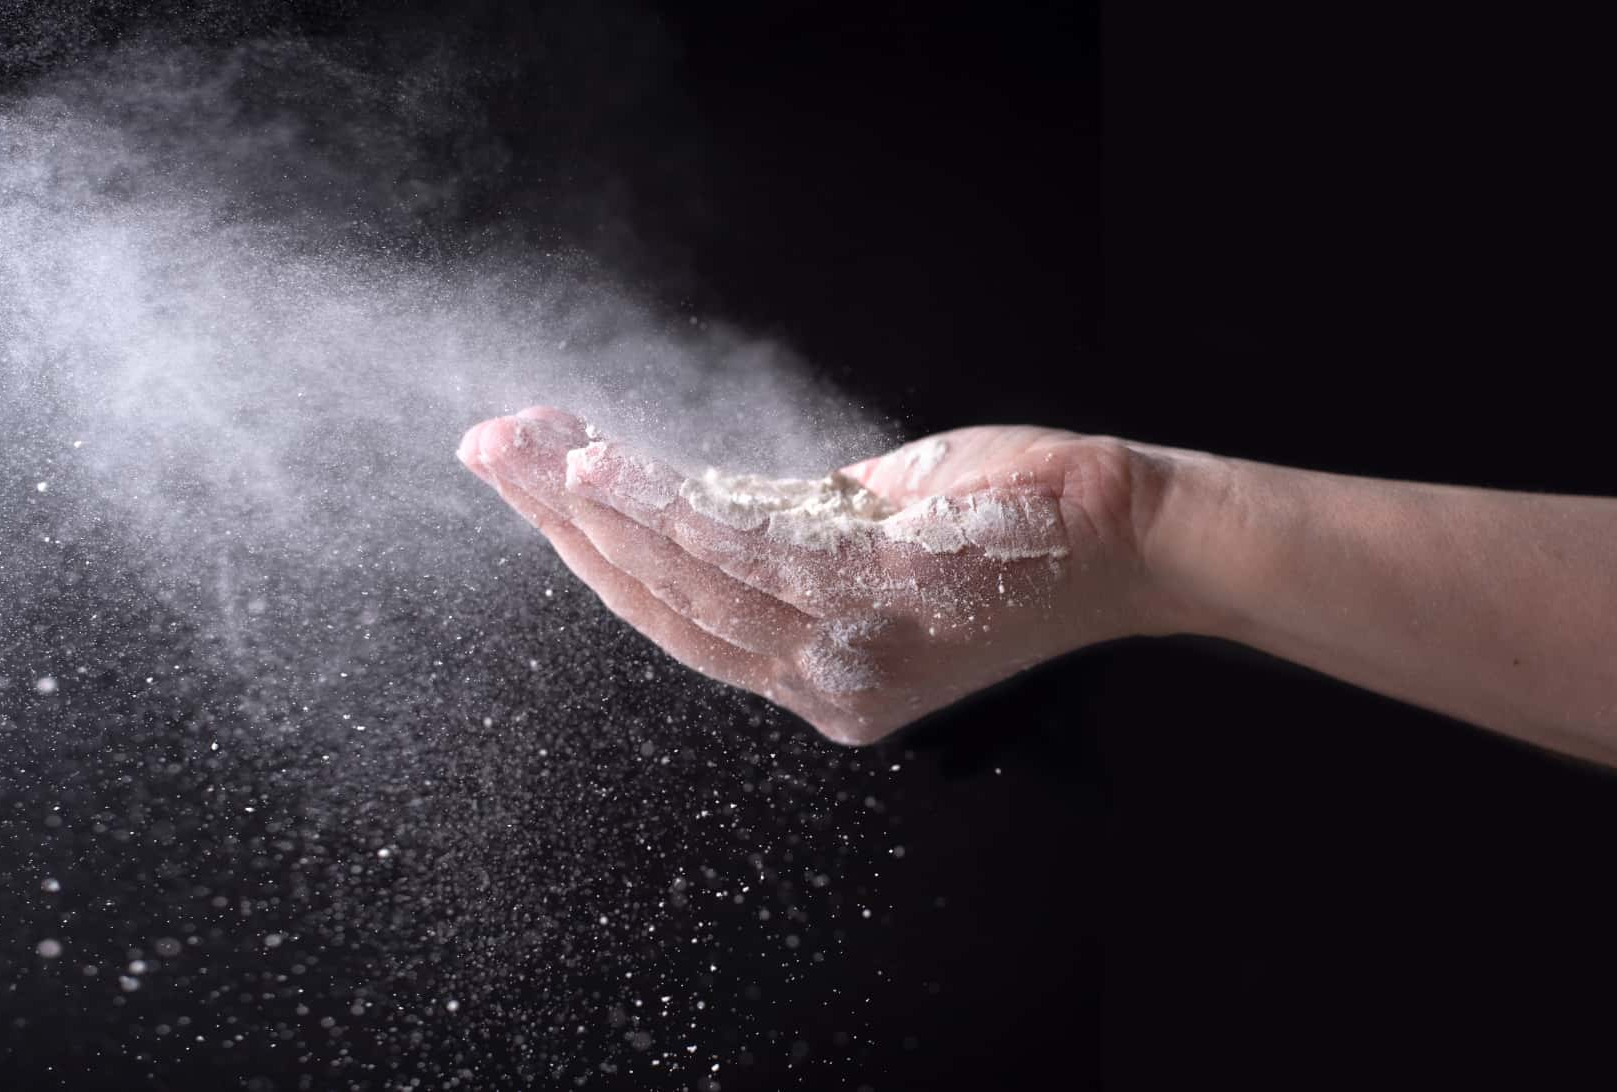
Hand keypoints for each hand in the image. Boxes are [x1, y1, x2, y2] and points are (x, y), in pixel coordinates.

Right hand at [457, 406, 1173, 743]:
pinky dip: (667, 508)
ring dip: (594, 508)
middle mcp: (824, 683)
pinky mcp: (882, 594)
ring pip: (687, 581)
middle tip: (491, 449)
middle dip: (562, 524)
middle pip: (660, 606)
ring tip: (529, 447)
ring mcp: (852, 646)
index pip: (675, 619)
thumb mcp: (868, 537)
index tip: (525, 483)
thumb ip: (780, 534)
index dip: (588, 553)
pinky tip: (608, 465)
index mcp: (817, 674)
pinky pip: (748, 551)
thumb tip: (686, 496)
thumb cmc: (1007, 529)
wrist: (1130, 533)